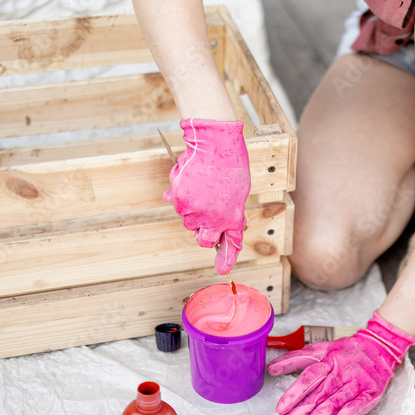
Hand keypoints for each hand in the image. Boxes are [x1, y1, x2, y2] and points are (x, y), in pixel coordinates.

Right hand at [164, 119, 249, 273]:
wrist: (215, 145)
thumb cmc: (231, 167)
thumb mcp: (239, 195)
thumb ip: (229, 216)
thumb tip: (216, 230)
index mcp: (231, 218)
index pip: (228, 244)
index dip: (225, 258)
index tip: (224, 269)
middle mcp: (211, 219)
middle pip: (201, 237)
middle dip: (204, 228)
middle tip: (209, 208)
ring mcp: (192, 210)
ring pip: (187, 219)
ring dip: (192, 209)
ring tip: (201, 187)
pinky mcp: (177, 199)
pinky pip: (175, 203)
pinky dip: (180, 195)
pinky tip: (190, 181)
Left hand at [268, 312, 414, 414]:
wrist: (380, 347)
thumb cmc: (348, 351)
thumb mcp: (321, 350)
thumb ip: (296, 359)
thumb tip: (272, 368)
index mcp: (329, 361)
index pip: (310, 376)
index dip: (295, 392)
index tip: (281, 407)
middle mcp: (342, 372)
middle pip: (320, 392)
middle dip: (301, 410)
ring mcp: (358, 382)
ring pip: (338, 400)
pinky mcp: (371, 392)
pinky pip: (360, 403)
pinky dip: (350, 413)